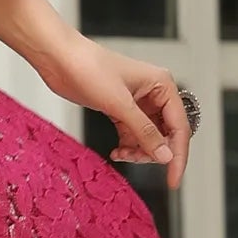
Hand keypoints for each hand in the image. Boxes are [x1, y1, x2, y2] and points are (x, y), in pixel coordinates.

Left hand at [33, 29, 190, 190]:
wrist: (58, 58)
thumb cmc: (88, 68)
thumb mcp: (119, 104)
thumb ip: (144, 132)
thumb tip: (165, 155)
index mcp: (162, 85)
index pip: (180, 127)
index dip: (178, 155)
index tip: (173, 179)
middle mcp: (154, 93)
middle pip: (167, 134)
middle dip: (154, 152)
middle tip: (136, 161)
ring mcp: (137, 102)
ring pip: (149, 137)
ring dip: (138, 151)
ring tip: (121, 155)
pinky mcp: (120, 108)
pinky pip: (133, 134)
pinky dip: (127, 146)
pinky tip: (116, 152)